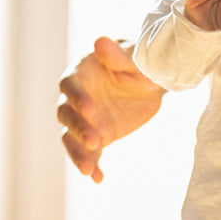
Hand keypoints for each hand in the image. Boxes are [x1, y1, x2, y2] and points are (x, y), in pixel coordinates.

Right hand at [58, 36, 166, 182]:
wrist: (154, 83)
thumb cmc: (143, 64)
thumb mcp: (137, 60)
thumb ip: (119, 55)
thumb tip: (100, 41)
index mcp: (82, 73)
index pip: (70, 85)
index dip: (77, 97)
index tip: (89, 109)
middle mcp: (77, 98)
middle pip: (66, 114)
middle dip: (77, 128)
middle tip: (94, 141)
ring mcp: (85, 119)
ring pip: (71, 138)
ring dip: (77, 152)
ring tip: (87, 170)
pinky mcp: (96, 136)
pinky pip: (89, 153)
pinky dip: (92, 165)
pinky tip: (97, 178)